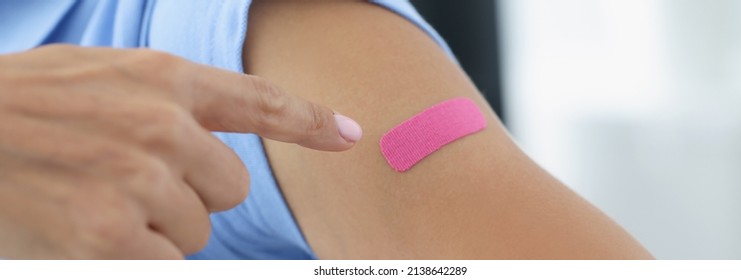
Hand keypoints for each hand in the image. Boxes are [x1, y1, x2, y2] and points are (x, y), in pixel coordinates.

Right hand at [0, 45, 361, 258]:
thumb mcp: (102, 78)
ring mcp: (135, 180)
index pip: (257, 100)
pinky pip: (164, 263)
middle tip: (129, 183)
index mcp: (161, 79)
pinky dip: (135, 258)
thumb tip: (215, 148)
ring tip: (95, 202)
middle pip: (231, 187)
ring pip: (196, 231)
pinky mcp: (106, 235)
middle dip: (192, 195)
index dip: (309, 120)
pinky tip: (88, 232)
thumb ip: (166, 101)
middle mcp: (158, 125)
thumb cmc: (24, 107)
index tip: (350, 135)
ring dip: (156, 230)